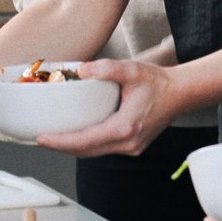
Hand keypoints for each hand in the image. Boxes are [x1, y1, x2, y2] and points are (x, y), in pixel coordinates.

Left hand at [38, 59, 179, 156]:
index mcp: (126, 128)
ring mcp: (131, 148)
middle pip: (86, 151)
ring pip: (94, 152)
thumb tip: (82, 70)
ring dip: (73, 147)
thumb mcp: (132, 69)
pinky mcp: (132, 145)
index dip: (61, 142)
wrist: (181, 94)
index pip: (86, 141)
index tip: (42, 138)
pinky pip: (103, 149)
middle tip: (40, 139)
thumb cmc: (159, 83)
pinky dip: (86, 144)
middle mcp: (128, 143)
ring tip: (53, 138)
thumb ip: (107, 68)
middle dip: (61, 147)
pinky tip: (75, 135)